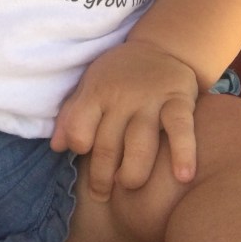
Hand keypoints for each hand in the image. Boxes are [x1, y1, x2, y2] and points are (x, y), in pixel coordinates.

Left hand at [50, 41, 197, 201]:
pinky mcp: (179, 101)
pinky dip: (183, 153)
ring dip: (132, 173)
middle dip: (101, 177)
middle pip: (107, 146)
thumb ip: (72, 115)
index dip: (78, 147)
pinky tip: (182, 176)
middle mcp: (121, 97)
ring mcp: (151, 100)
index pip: (79, 128)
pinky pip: (181, 130)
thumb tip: (57, 147)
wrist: (161, 47)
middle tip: (101, 194)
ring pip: (140, 145)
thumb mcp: (90, 85)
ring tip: (129, 186)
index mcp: (96, 93)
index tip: (82, 157)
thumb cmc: (119, 74)